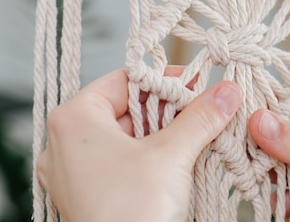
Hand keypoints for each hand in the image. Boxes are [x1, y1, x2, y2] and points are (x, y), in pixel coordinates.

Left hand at [36, 67, 242, 221]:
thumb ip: (200, 116)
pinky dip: (144, 157)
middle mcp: (63, 142)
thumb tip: (225, 91)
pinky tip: (172, 162)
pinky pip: (116, 162)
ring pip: (122, 136)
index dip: (162, 81)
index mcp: (73, 119)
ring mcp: (71, 172)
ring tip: (192, 135)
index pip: (124, 80)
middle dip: (165, 110)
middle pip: (123, 108)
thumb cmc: (132, 213)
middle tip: (199, 110)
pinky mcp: (84, 195)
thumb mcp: (172, 154)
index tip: (195, 85)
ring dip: (158, 134)